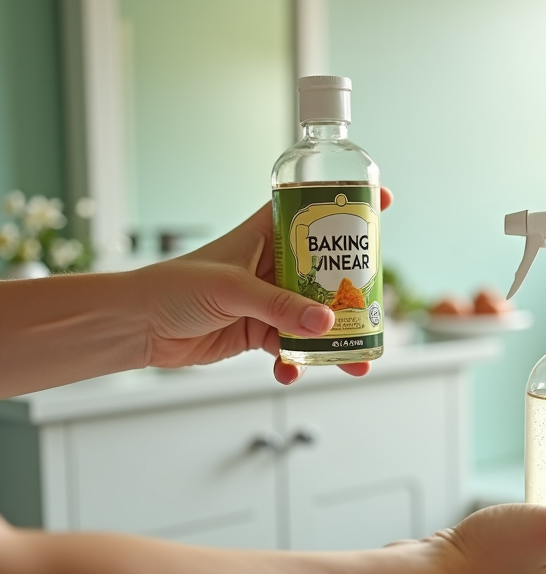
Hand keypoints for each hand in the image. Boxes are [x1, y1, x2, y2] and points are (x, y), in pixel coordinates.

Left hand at [138, 189, 391, 382]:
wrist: (137, 326)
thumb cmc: (173, 287)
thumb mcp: (232, 289)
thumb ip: (279, 306)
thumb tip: (325, 324)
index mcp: (265, 235)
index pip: (310, 210)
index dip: (344, 205)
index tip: (380, 201)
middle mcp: (272, 265)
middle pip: (325, 271)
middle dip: (353, 290)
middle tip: (377, 305)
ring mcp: (268, 300)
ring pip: (315, 317)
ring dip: (334, 340)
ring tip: (354, 361)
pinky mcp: (260, 331)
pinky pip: (291, 347)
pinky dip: (297, 362)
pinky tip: (291, 372)